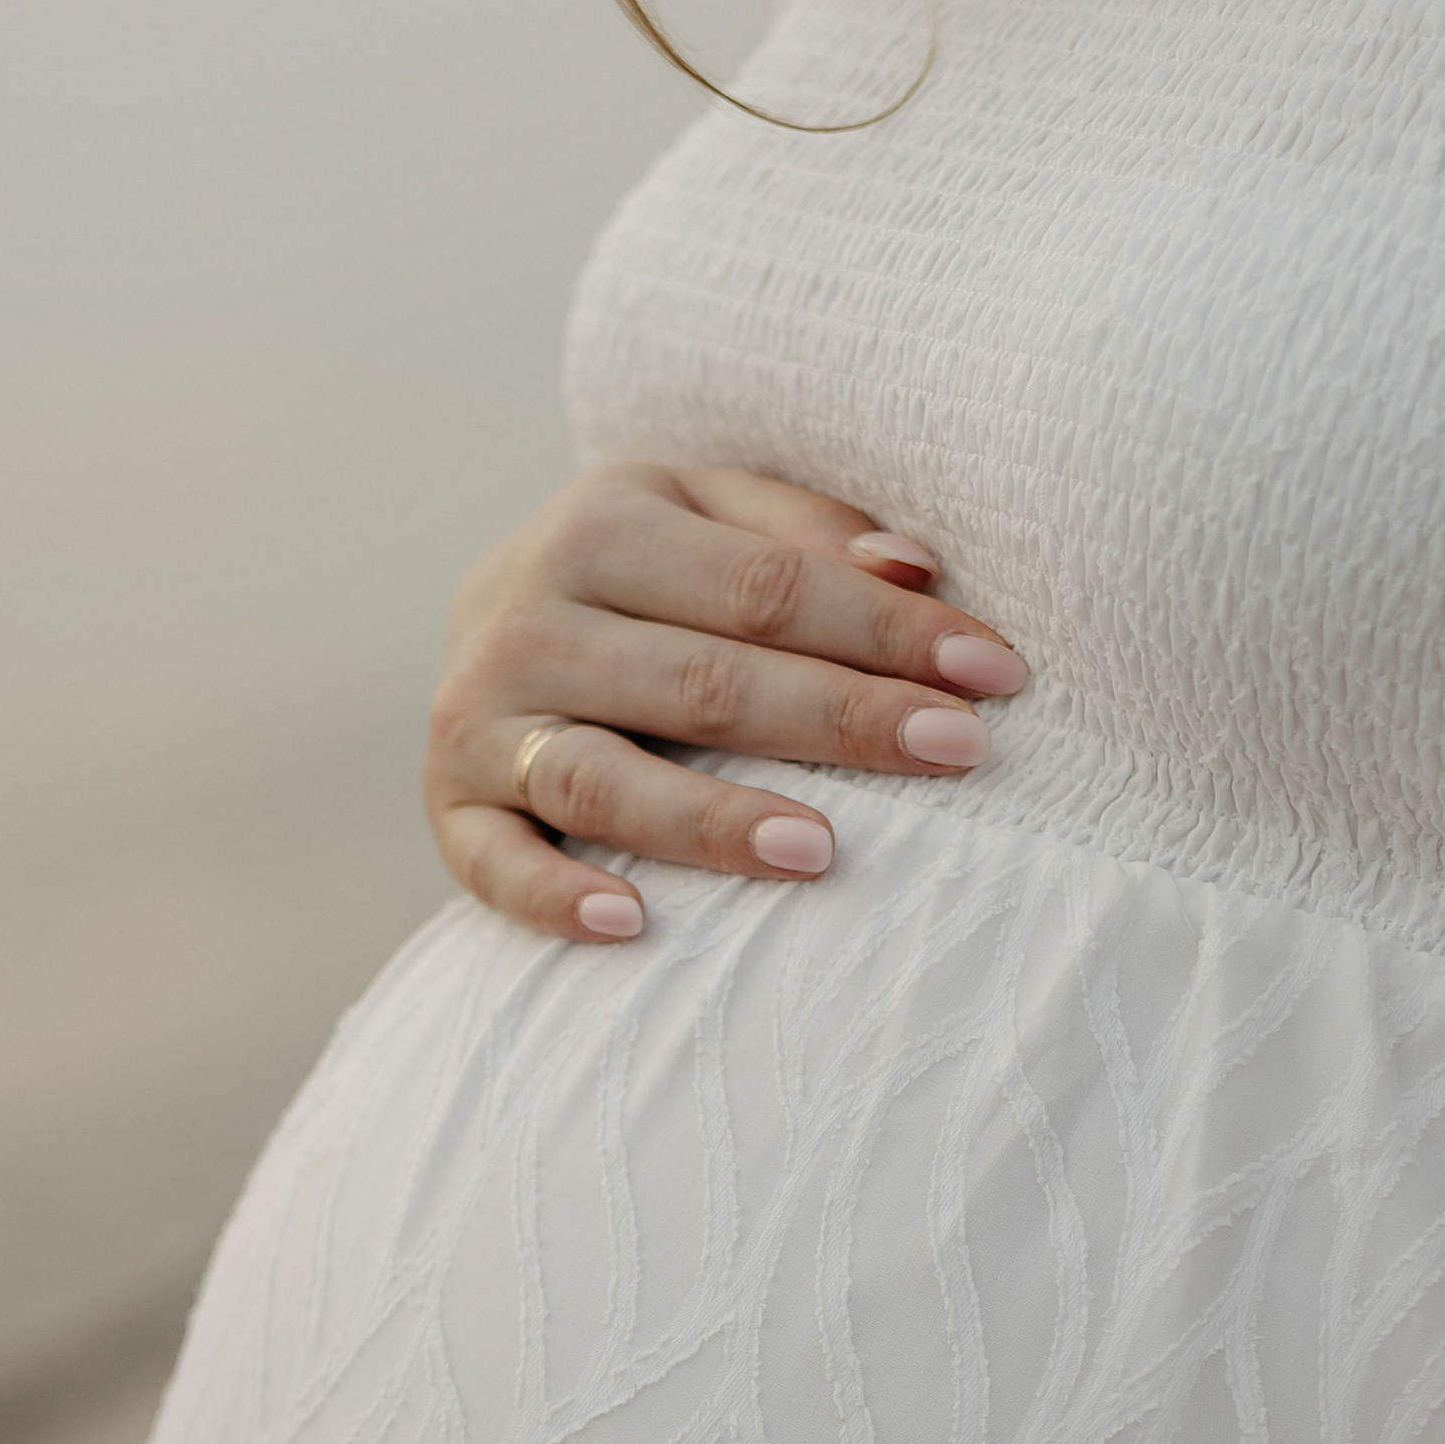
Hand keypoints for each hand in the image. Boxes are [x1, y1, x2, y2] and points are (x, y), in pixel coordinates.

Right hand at [423, 463, 1026, 945]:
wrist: (488, 618)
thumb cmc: (647, 578)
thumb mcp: (712, 518)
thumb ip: (808, 535)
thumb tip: (916, 568)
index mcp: (603, 521)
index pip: (768, 585)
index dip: (887, 629)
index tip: (996, 673)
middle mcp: (527, 615)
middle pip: (703, 680)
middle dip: (841, 717)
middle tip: (959, 752)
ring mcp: (479, 718)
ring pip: (604, 778)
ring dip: (711, 820)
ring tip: (821, 852)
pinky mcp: (448, 809)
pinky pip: (497, 865)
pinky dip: (554, 897)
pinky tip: (630, 925)